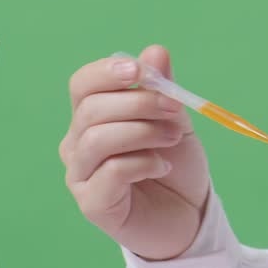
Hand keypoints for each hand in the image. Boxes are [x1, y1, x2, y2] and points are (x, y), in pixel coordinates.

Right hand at [59, 45, 209, 260]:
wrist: (190, 215)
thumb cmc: (175, 165)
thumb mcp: (175, 119)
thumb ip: (163, 88)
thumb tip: (156, 52)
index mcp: (93, 117)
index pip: (82, 84)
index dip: (107, 72)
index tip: (140, 71)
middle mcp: (78, 144)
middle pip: (91, 109)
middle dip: (139, 103)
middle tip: (175, 112)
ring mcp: (81, 175)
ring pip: (97, 139)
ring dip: (143, 132)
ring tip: (173, 139)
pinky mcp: (92, 204)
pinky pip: (111, 172)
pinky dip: (143, 162)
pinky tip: (161, 165)